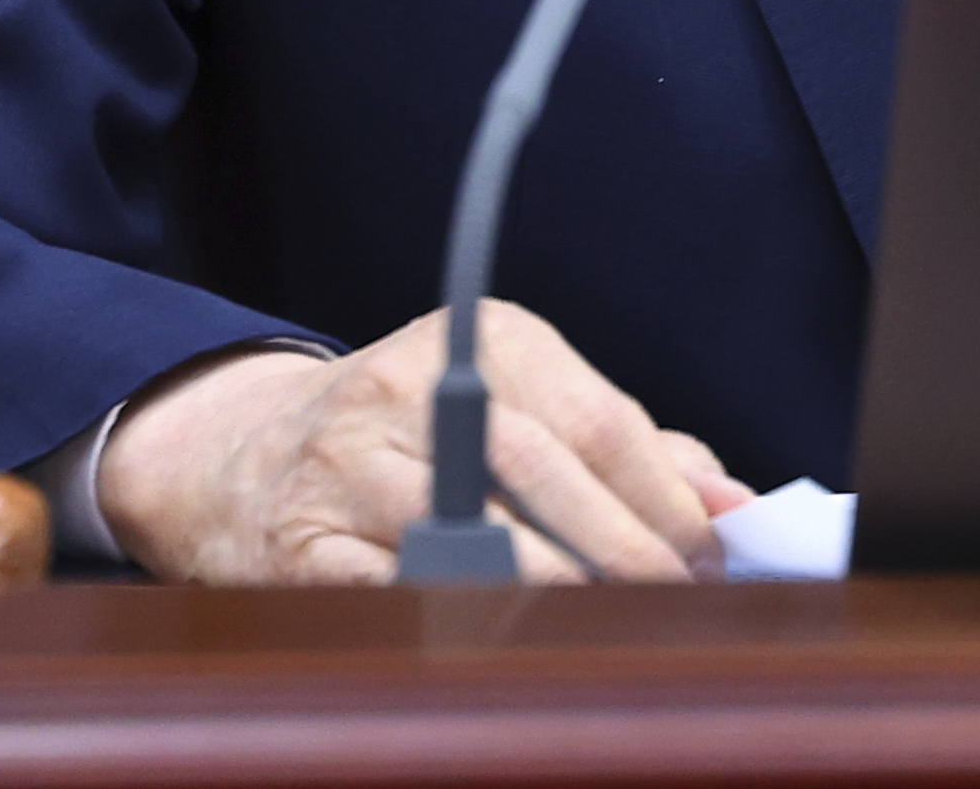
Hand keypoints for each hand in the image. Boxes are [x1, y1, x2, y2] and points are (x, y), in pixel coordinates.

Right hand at [97, 304, 751, 584]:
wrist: (246, 460)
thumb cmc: (419, 438)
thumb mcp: (527, 405)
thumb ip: (632, 449)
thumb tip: (732, 504)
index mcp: (489, 338)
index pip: (600, 420)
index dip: (667, 499)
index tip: (715, 557)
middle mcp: (410, 385)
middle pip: (542, 471)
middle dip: (625, 550)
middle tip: (675, 604)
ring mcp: (348, 463)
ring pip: (473, 533)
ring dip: (557, 592)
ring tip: (610, 628)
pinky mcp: (302, 542)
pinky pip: (396, 590)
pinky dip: (464, 619)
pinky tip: (511, 641)